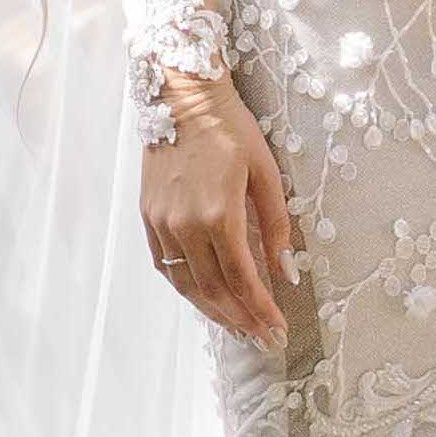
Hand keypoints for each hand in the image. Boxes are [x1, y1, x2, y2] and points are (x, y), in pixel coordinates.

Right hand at [140, 82, 299, 347]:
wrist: (182, 97)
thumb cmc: (231, 129)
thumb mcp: (266, 172)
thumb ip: (276, 226)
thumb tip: (286, 272)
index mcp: (219, 215)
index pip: (242, 280)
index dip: (260, 310)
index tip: (277, 331)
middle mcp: (185, 226)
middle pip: (213, 290)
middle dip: (240, 319)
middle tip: (262, 339)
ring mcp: (162, 222)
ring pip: (186, 284)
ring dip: (212, 310)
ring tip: (236, 326)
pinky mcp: (148, 215)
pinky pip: (165, 264)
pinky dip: (186, 287)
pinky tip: (203, 296)